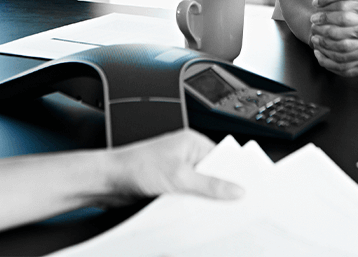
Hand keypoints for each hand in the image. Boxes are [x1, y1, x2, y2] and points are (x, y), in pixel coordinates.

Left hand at [105, 129, 243, 203]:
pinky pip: (189, 198)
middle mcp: (186, 156)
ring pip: (201, 189)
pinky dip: (193, 206)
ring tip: (214, 213)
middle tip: (235, 206)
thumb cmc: (136, 166)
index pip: (223, 159)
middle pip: (213, 176)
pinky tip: (196, 215)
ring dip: (205, 201)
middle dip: (221, 190)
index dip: (236, 174)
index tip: (249, 190)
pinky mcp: (169, 187)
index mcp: (192, 143)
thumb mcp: (179, 177)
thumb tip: (235, 190)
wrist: (109, 181)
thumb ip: (209, 185)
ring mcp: (177, 172)